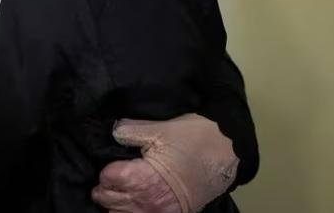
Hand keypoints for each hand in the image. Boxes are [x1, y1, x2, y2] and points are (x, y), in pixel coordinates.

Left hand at [92, 114, 237, 212]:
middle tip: (110, 179)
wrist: (227, 153)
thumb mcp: (160, 129)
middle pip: (110, 202)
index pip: (108, 180)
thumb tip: (113, 131)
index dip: (106, 170)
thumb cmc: (194, 138)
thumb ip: (130, 130)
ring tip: (120, 193)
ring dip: (117, 205)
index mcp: (143, 178)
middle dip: (106, 189)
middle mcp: (149, 201)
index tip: (112, 165)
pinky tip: (135, 204)